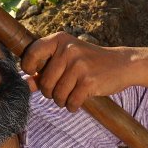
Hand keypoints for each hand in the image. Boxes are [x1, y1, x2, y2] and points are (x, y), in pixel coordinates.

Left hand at [20, 32, 147, 110]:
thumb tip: (25, 83)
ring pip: (57, 95)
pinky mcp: (89, 81)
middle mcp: (69, 50)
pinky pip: (71, 102)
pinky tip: (78, 101)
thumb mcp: (68, 59)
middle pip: (45, 82)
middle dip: (50, 93)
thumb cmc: (91, 62)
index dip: (28, 68)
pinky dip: (73, 106)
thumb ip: (45, 69)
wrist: (122, 64)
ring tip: (70, 96)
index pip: (32, 54)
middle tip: (61, 91)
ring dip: (62, 101)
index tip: (35, 75)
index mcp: (60, 40)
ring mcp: (79, 66)